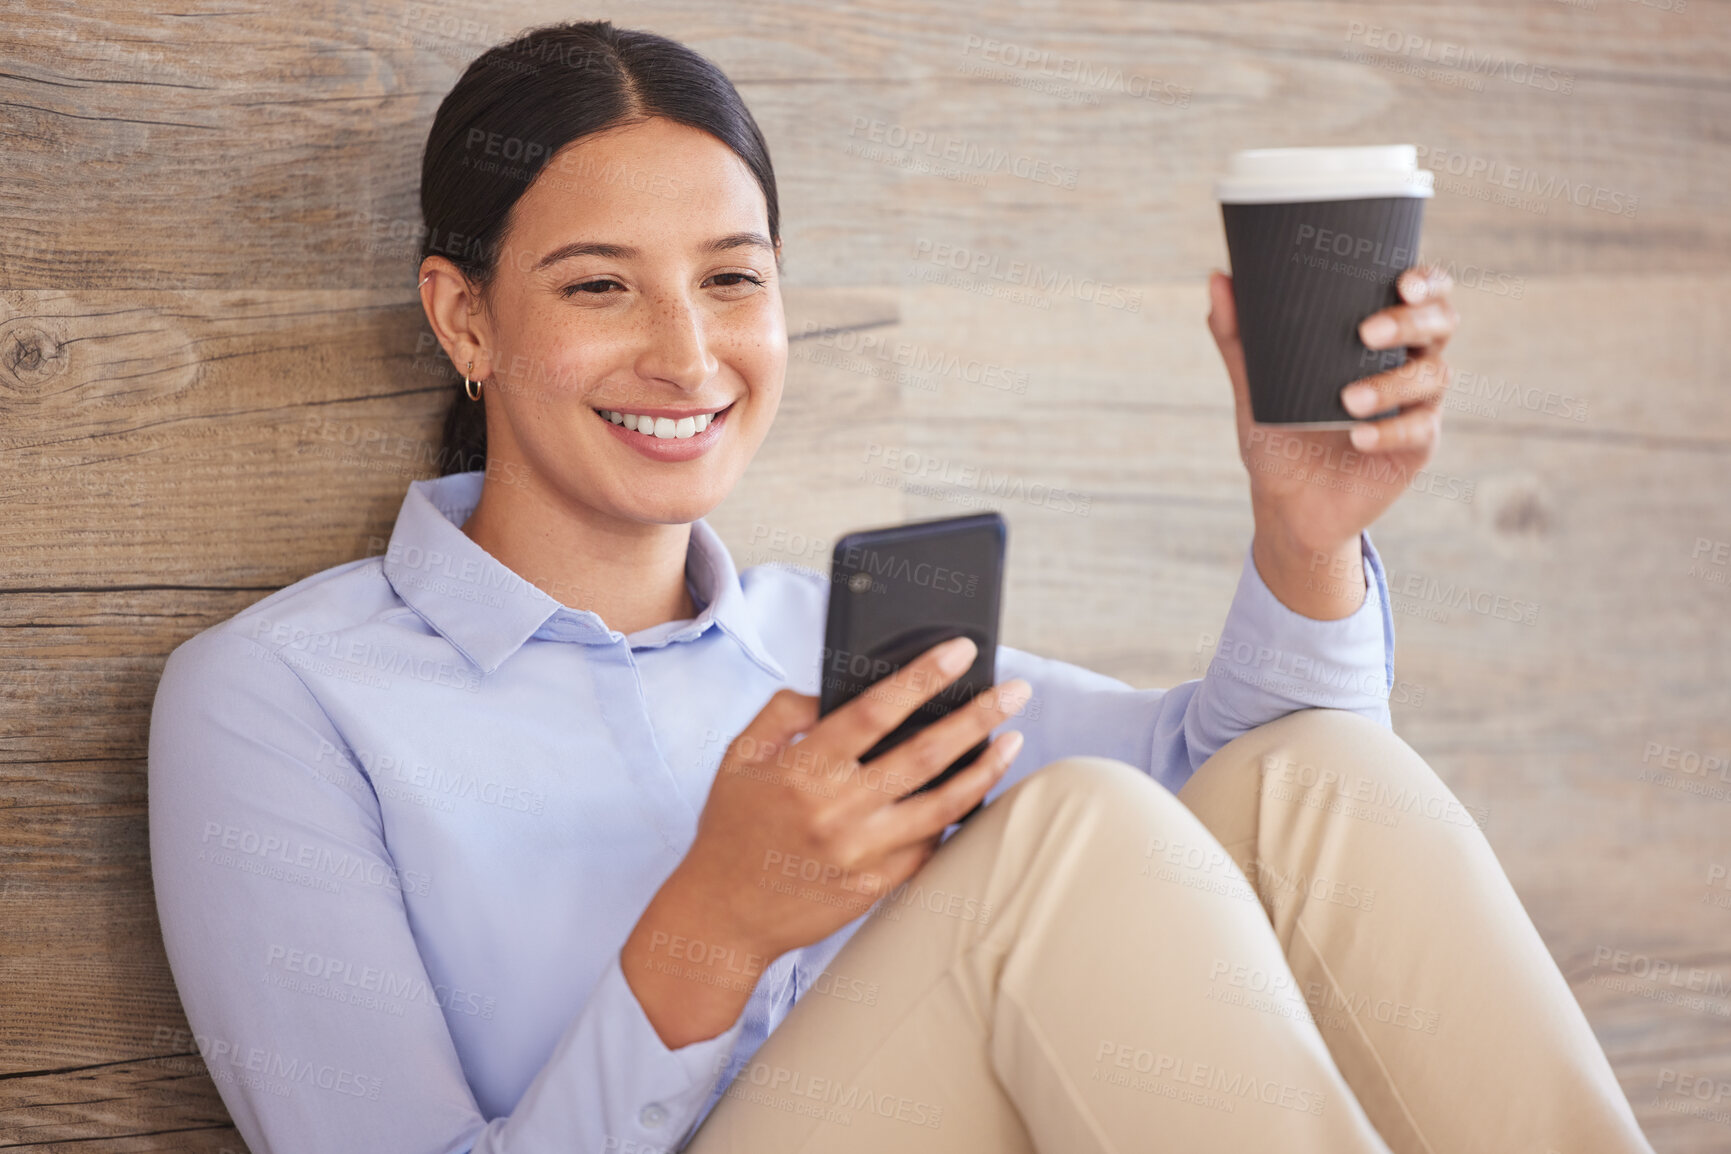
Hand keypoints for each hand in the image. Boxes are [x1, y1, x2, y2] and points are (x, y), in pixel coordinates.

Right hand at [621, 635, 1029, 1045]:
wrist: (723, 916)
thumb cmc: (732, 829)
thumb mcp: (738, 758)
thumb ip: (782, 713)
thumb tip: (830, 693)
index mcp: (805, 768)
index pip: (876, 709)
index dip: (924, 677)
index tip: (961, 652)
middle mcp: (839, 809)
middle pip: (926, 754)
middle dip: (978, 717)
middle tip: (1016, 692)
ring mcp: (862, 852)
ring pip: (943, 805)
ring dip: (985, 770)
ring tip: (1013, 742)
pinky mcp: (876, 886)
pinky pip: (929, 847)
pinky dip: (955, 819)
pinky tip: (973, 796)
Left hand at [1206, 266, 1458, 617]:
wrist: (1286, 501)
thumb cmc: (1279, 432)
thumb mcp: (1254, 386)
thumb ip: (1237, 335)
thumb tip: (1217, 279)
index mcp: (1380, 335)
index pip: (1421, 293)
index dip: (1426, 280)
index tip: (1401, 280)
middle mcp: (1408, 361)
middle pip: (1440, 323)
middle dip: (1410, 321)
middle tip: (1365, 333)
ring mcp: (1418, 403)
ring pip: (1432, 376)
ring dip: (1392, 384)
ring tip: (1348, 400)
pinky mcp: (1418, 446)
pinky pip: (1419, 430)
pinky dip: (1390, 431)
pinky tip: (1360, 437)